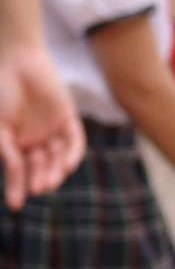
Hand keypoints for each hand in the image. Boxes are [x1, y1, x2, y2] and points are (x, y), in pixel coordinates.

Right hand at [0, 43, 75, 202]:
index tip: (15, 206)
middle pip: (40, 168)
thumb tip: (14, 173)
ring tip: (49, 182)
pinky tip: (67, 165)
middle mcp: (34, 141)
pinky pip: (74, 141)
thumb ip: (6, 151)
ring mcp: (52, 131)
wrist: (15, 62)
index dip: (16, 188)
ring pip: (57, 158)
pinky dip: (72, 154)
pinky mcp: (68, 119)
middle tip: (38, 188)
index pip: (18, 172)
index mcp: (14, 145)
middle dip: (39, 179)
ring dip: (55, 171)